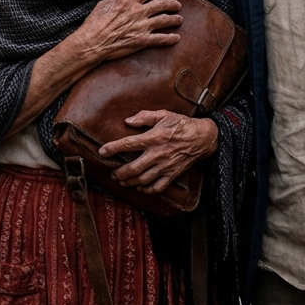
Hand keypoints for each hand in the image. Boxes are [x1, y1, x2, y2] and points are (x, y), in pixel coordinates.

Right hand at [73, 0, 181, 62]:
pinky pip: (160, 39)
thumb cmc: (95, 23)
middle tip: (177, 5)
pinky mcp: (142, 41)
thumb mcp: (103, 3)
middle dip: (172, 3)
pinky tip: (176, 38)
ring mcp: (142, 27)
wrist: (92, 43)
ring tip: (179, 19)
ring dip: (174, 19)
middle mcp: (138, 12)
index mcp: (129, 1)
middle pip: (161, 4)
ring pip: (164, 20)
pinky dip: (170, 38)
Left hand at [98, 110, 218, 194]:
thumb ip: (145, 117)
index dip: (113, 148)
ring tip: (122, 181)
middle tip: (113, 174)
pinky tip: (140, 188)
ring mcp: (165, 166)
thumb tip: (128, 121)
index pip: (128, 144)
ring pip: (143, 180)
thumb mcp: (164, 115)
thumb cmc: (182, 124)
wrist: (202, 138)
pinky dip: (146, 190)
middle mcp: (158, 154)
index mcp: (154, 138)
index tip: (102, 152)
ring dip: (130, 182)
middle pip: (133, 168)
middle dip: (119, 173)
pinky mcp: (172, 174)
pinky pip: (157, 187)